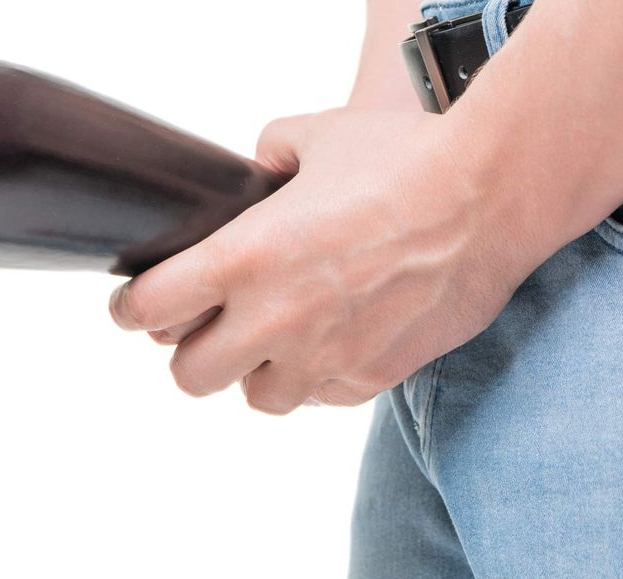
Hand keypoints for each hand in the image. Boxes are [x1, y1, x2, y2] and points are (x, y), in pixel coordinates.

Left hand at [108, 106, 548, 413]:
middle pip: (189, 377)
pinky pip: (322, 399)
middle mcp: (276, 318)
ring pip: (257, 399)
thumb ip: (268, 153)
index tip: (135, 308)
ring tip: (276, 340)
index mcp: (246, 257)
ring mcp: (325, 356)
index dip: (132, 309)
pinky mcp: (371, 377)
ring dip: (255, 372)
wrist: (490, 198)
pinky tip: (334, 343)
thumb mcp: (317, 135)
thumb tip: (257, 170)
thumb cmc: (406, 161)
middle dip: (189, 352)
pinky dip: (317, 378)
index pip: (151, 309)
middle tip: (205, 329)